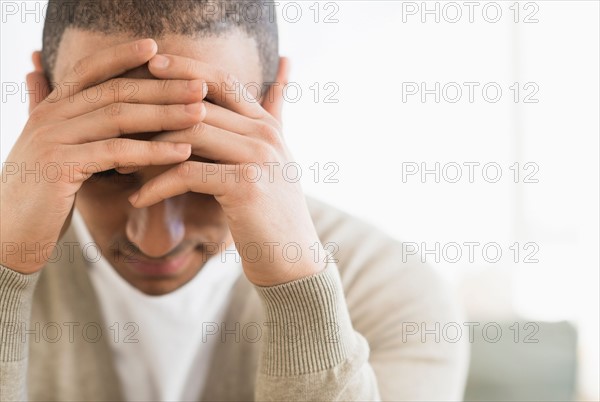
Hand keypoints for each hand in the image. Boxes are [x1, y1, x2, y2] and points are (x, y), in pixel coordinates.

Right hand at [0, 39, 204, 273]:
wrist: (9, 234)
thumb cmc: (38, 194)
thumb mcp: (45, 146)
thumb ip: (48, 109)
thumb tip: (36, 70)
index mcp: (50, 109)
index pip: (89, 70)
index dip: (121, 56)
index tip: (157, 47)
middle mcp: (50, 117)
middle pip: (114, 91)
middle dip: (161, 87)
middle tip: (200, 87)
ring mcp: (52, 140)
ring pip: (118, 117)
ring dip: (165, 114)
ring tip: (200, 114)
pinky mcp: (60, 167)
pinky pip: (116, 152)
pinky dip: (153, 151)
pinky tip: (182, 152)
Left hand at [128, 54, 327, 285]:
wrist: (293, 258)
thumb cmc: (271, 211)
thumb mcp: (275, 155)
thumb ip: (274, 112)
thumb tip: (287, 62)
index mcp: (267, 125)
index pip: (222, 80)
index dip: (185, 68)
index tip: (149, 64)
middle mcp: (265, 135)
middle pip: (198, 104)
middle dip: (152, 113)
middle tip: (116, 124)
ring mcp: (258, 158)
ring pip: (189, 135)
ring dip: (147, 150)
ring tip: (121, 165)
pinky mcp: (246, 185)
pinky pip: (187, 174)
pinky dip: (157, 186)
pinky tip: (139, 200)